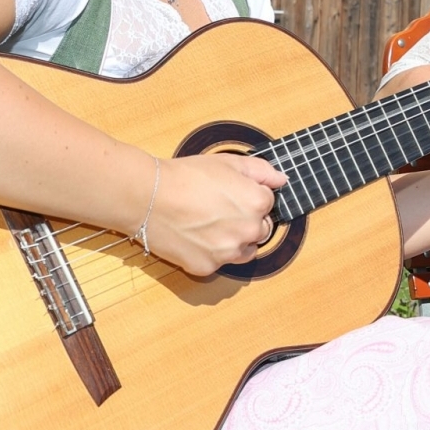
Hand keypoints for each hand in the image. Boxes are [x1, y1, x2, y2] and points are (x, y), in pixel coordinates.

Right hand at [145, 151, 286, 276]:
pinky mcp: (207, 267)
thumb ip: (261, 171)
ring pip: (243, 250)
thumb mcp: (228, 162)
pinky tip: (195, 236)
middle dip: (246, 220)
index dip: (249, 196)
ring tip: (209, 224)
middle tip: (219, 209)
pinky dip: (210, 253)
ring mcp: (228, 252)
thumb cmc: (185, 176)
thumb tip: (281, 180)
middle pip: (260, 229)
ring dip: (234, 240)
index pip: (268, 202)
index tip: (231, 193)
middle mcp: (248, 231)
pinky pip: (218, 262)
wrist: (147, 196)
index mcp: (257, 203)